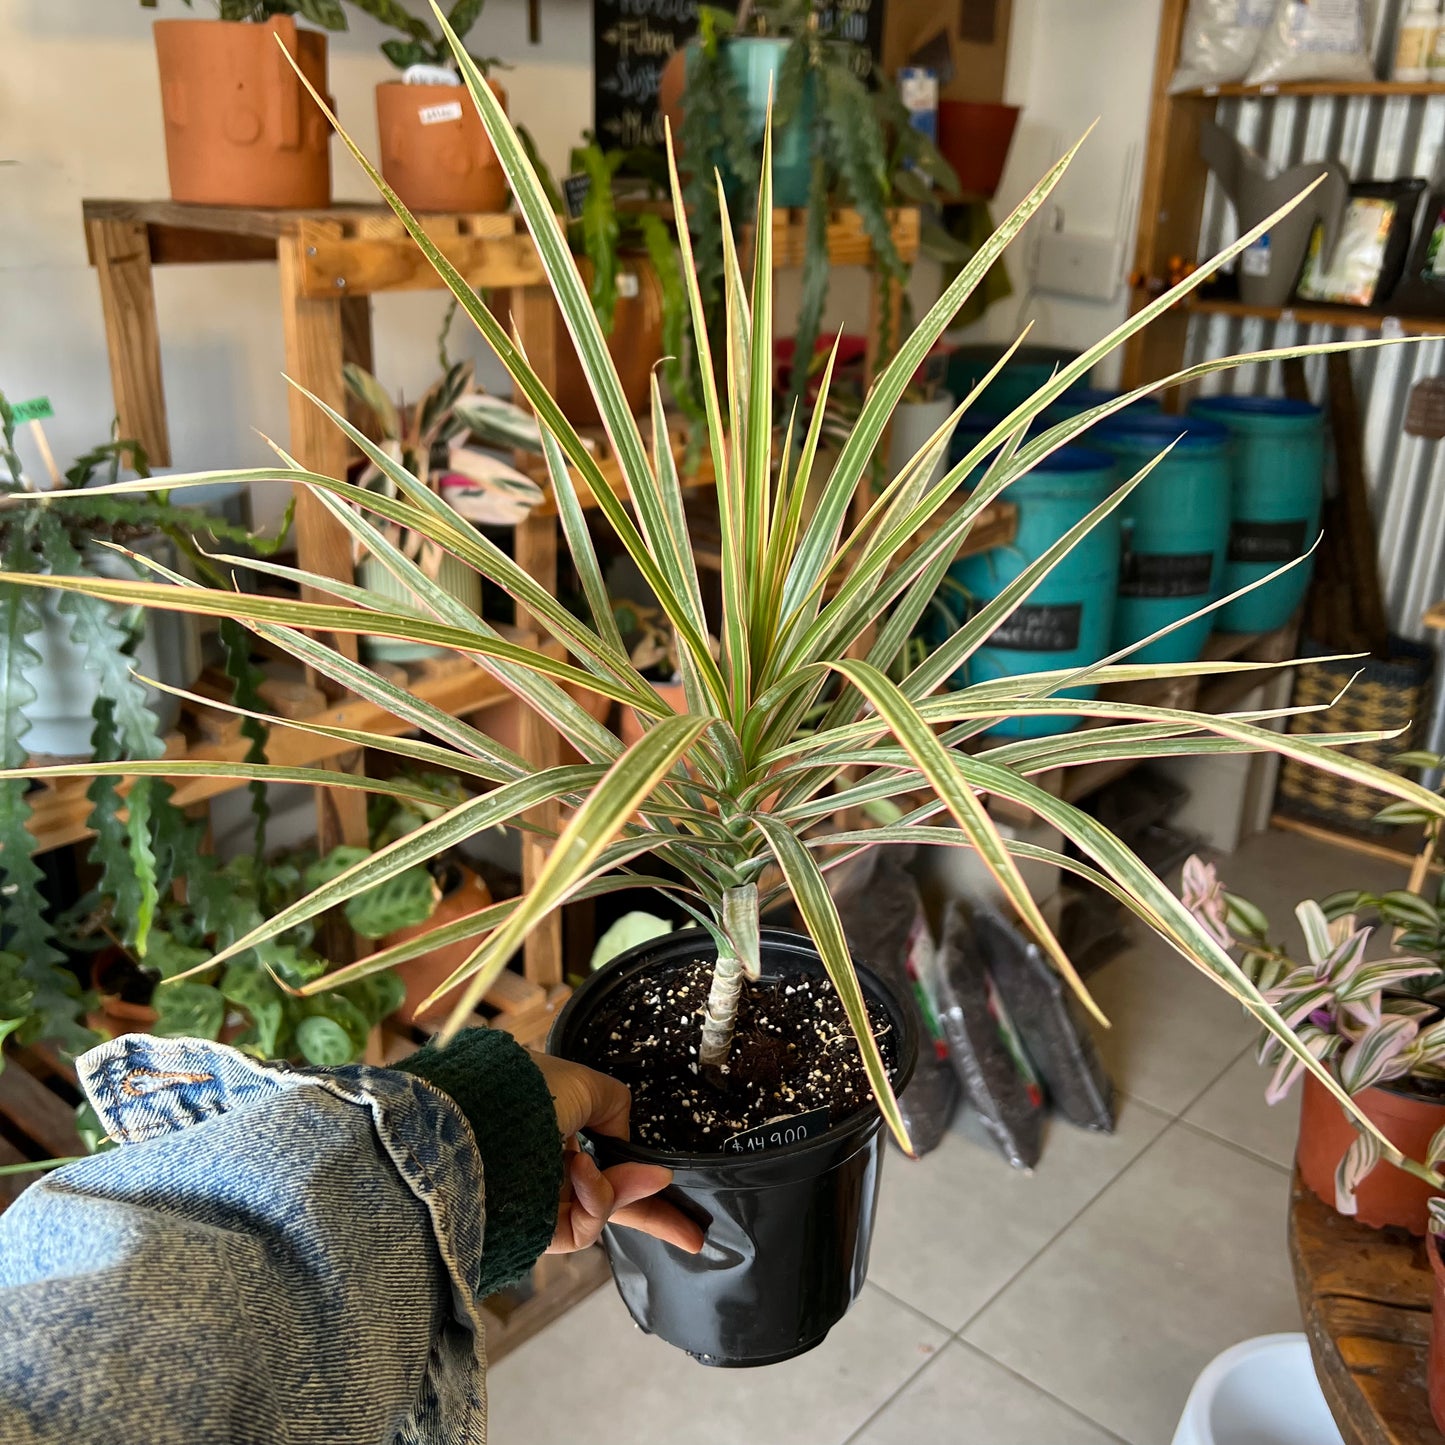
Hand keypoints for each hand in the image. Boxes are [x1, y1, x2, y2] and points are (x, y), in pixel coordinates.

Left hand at [531, 1052, 703, 1256]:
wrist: (478, 1123)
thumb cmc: (527, 1094)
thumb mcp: (583, 1083)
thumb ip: (616, 1106)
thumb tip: (624, 1137)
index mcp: (550, 1129)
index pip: (601, 1154)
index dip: (638, 1168)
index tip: (671, 1182)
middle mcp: (544, 1167)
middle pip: (607, 1197)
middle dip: (651, 1211)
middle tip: (692, 1234)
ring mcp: (538, 1202)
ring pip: (600, 1211)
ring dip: (621, 1189)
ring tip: (627, 1170)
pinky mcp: (533, 1233)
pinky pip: (581, 1226)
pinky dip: (594, 1198)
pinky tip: (581, 1168)